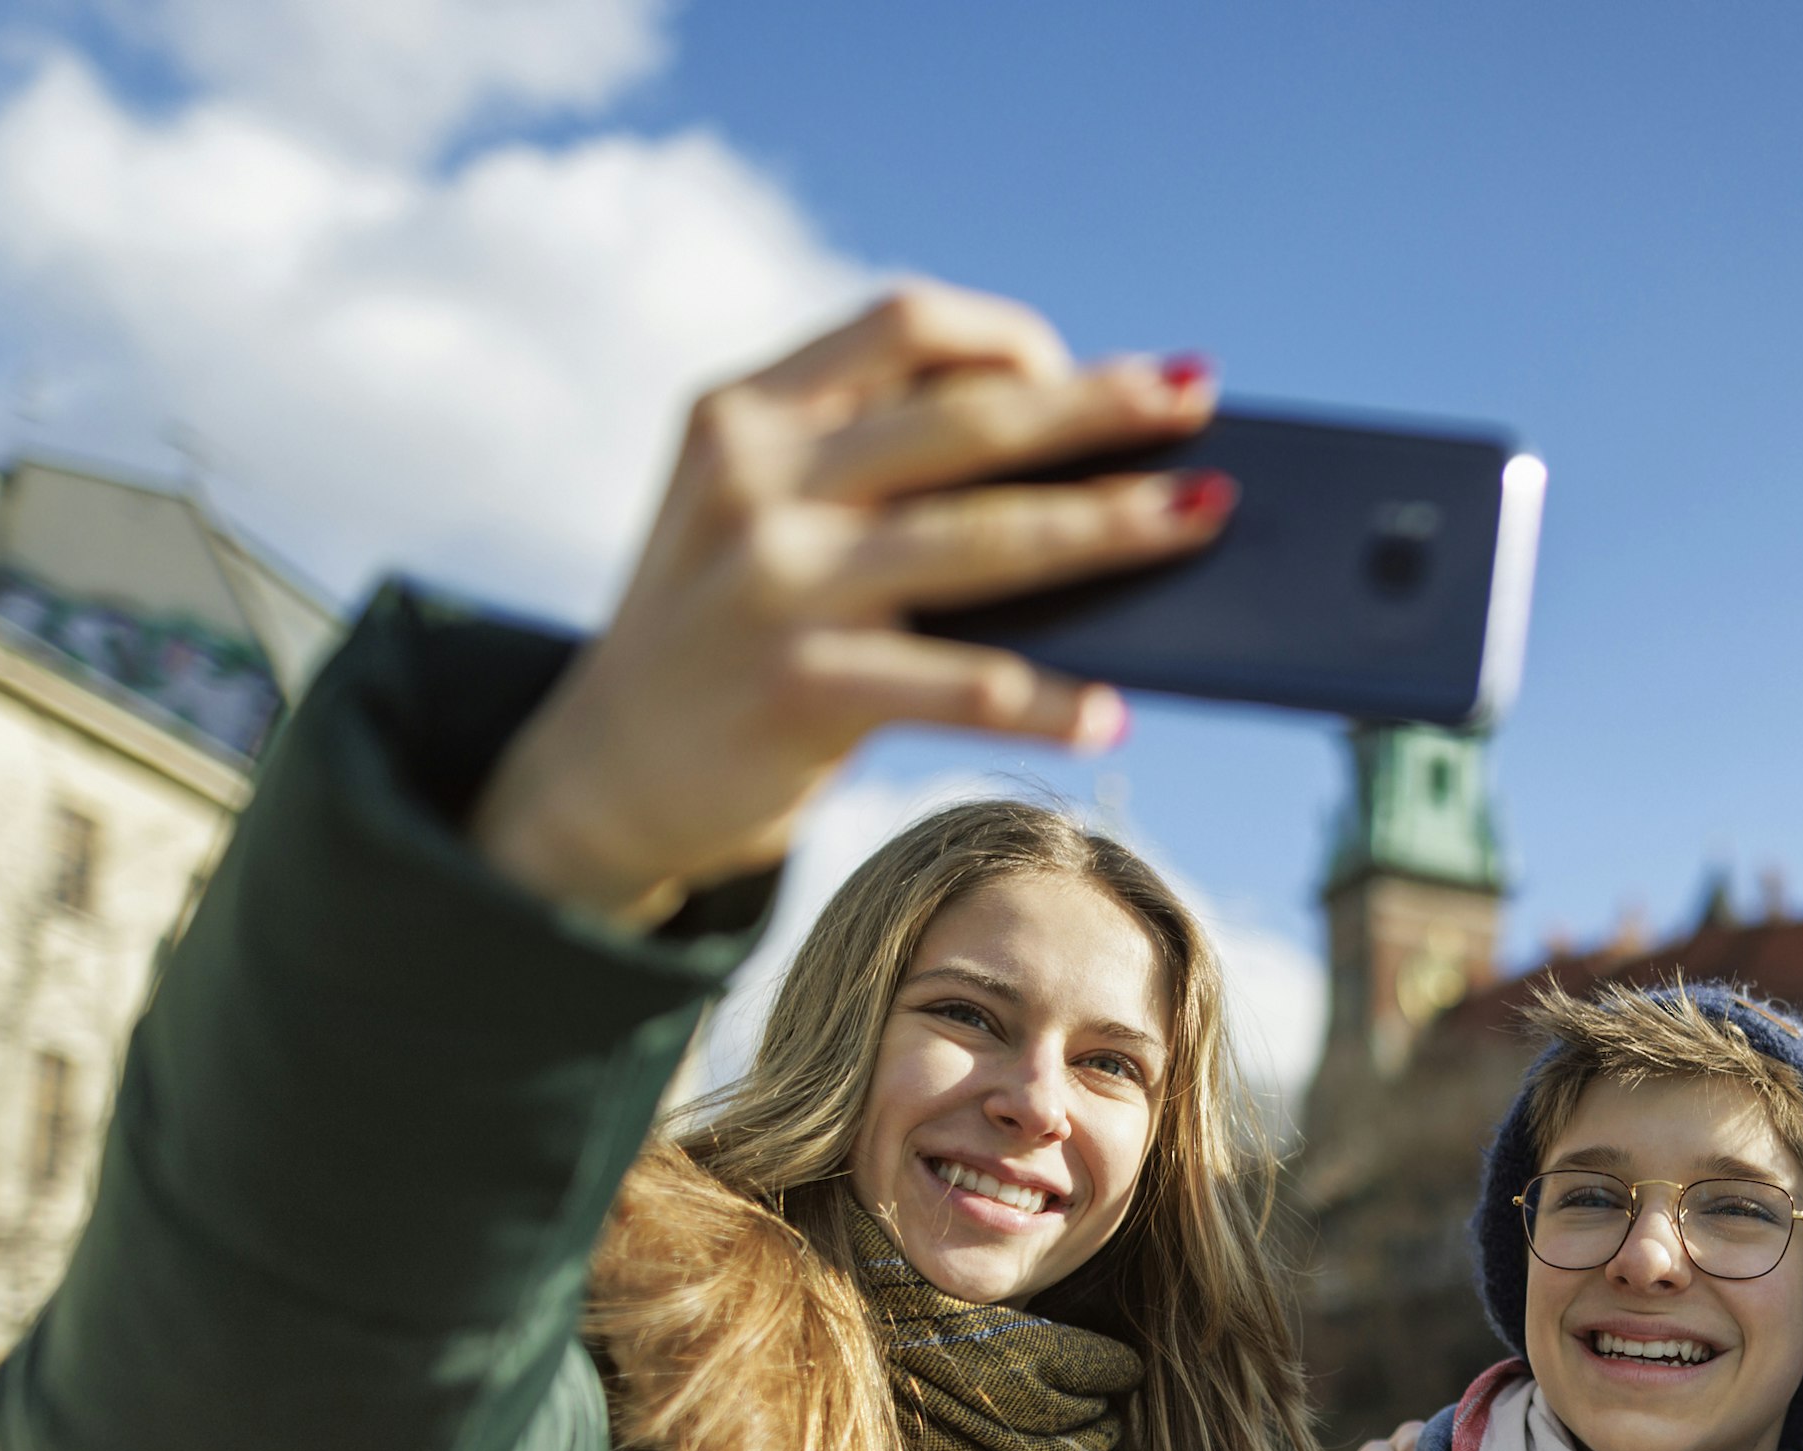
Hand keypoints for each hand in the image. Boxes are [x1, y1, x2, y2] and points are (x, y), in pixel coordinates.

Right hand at [473, 283, 1231, 927]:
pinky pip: (957, 685)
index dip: (1011, 336)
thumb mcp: (758, 515)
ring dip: (1108, 525)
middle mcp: (755, 479)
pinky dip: (1046, 700)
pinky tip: (1113, 714)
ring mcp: (773, 583)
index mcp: (746, 411)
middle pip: (967, 418)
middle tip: (1195, 399)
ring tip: (1198, 522)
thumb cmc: (726, 632)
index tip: (1094, 369)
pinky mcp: (794, 689)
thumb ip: (868, 473)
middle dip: (1097, 406)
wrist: (604, 774)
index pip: (902, 324)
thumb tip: (1083, 475)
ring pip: (982, 540)